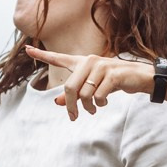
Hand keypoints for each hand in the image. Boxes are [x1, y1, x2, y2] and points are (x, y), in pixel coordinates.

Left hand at [24, 45, 150, 119]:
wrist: (138, 77)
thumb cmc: (112, 82)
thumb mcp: (92, 88)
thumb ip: (74, 93)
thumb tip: (56, 102)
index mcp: (81, 62)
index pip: (58, 58)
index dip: (42, 55)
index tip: (27, 49)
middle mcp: (89, 61)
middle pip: (70, 88)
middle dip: (70, 106)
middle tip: (74, 117)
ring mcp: (100, 67)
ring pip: (84, 95)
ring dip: (88, 107)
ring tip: (94, 108)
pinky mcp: (112, 75)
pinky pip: (98, 96)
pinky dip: (100, 103)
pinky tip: (104, 101)